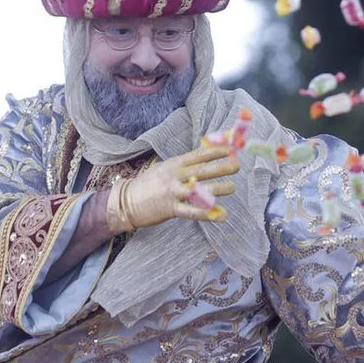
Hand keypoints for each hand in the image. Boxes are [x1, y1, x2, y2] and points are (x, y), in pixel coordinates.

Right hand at [106, 146, 238, 232]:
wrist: (126, 200)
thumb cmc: (150, 183)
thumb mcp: (166, 167)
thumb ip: (185, 164)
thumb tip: (206, 156)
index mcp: (175, 164)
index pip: (198, 155)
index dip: (215, 151)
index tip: (231, 148)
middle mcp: (175, 176)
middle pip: (202, 170)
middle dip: (221, 167)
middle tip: (237, 165)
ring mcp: (172, 192)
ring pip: (199, 190)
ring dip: (218, 188)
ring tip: (232, 187)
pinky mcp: (170, 209)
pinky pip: (192, 212)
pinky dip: (207, 213)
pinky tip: (221, 214)